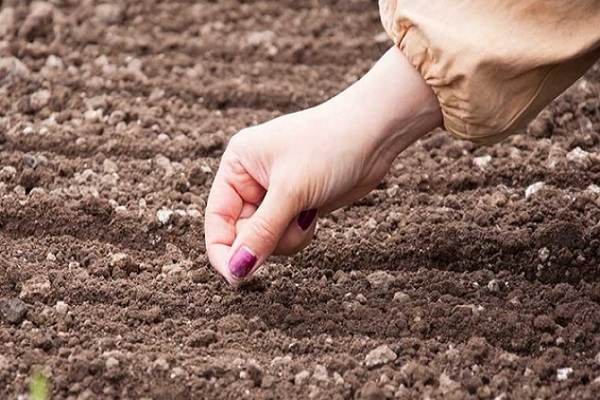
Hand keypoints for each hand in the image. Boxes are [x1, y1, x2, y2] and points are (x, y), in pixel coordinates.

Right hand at [205, 47, 441, 284]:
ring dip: (286, 237)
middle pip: (242, 233)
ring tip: (307, 213)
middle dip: (267, 238)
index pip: (217, 218)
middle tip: (293, 223)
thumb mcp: (291, 191)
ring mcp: (275, 193)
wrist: (374, 134)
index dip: (223, 250)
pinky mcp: (297, 204)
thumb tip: (236, 270)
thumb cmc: (329, 147)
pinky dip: (299, 233)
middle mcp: (251, 180)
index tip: (236, 278)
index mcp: (237, 165)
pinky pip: (286, 236)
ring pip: (266, 239)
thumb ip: (261, 234)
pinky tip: (314, 214)